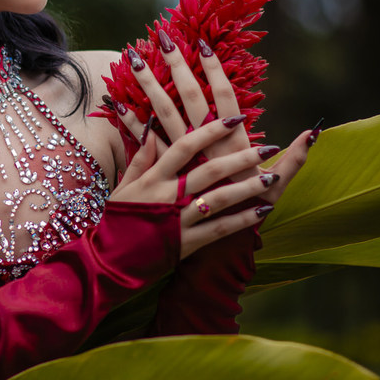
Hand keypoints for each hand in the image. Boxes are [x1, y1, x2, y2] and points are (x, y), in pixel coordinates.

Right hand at [109, 119, 276, 257]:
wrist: (109, 261)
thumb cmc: (117, 220)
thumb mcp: (125, 186)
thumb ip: (141, 158)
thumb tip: (152, 128)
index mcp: (153, 179)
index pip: (184, 146)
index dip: (209, 130)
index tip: (232, 118)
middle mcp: (168, 196)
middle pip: (209, 170)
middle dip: (240, 157)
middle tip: (266, 146)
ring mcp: (179, 220)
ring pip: (219, 199)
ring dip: (247, 187)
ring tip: (271, 177)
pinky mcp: (186, 243)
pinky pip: (219, 229)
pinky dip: (242, 220)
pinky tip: (262, 211)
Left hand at [111, 34, 315, 211]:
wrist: (218, 251)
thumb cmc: (251, 214)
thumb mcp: (277, 187)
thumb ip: (296, 159)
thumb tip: (314, 132)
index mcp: (232, 144)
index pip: (223, 100)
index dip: (215, 73)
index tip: (205, 45)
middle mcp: (204, 147)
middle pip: (188, 99)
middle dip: (177, 66)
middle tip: (163, 36)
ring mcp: (182, 158)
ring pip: (162, 115)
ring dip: (148, 86)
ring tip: (132, 60)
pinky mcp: (164, 171)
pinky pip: (144, 143)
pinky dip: (131, 123)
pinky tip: (116, 104)